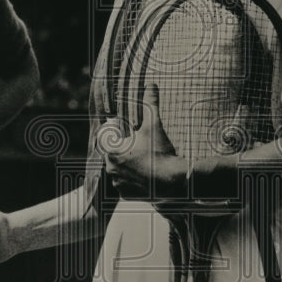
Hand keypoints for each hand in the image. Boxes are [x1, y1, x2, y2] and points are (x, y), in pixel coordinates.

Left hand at [101, 84, 186, 199]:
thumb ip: (150, 104)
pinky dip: (133, 181)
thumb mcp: (154, 126)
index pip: (107, 140)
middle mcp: (111, 170)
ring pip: (119, 171)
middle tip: (140, 148)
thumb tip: (150, 85)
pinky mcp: (126, 196)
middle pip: (114, 155)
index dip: (117, 134)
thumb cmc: (161, 153)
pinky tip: (145, 176)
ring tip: (144, 162)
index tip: (128, 133)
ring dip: (127, 166)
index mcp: (112, 153)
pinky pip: (126, 186)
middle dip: (124, 150)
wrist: (174, 182)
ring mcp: (118, 185)